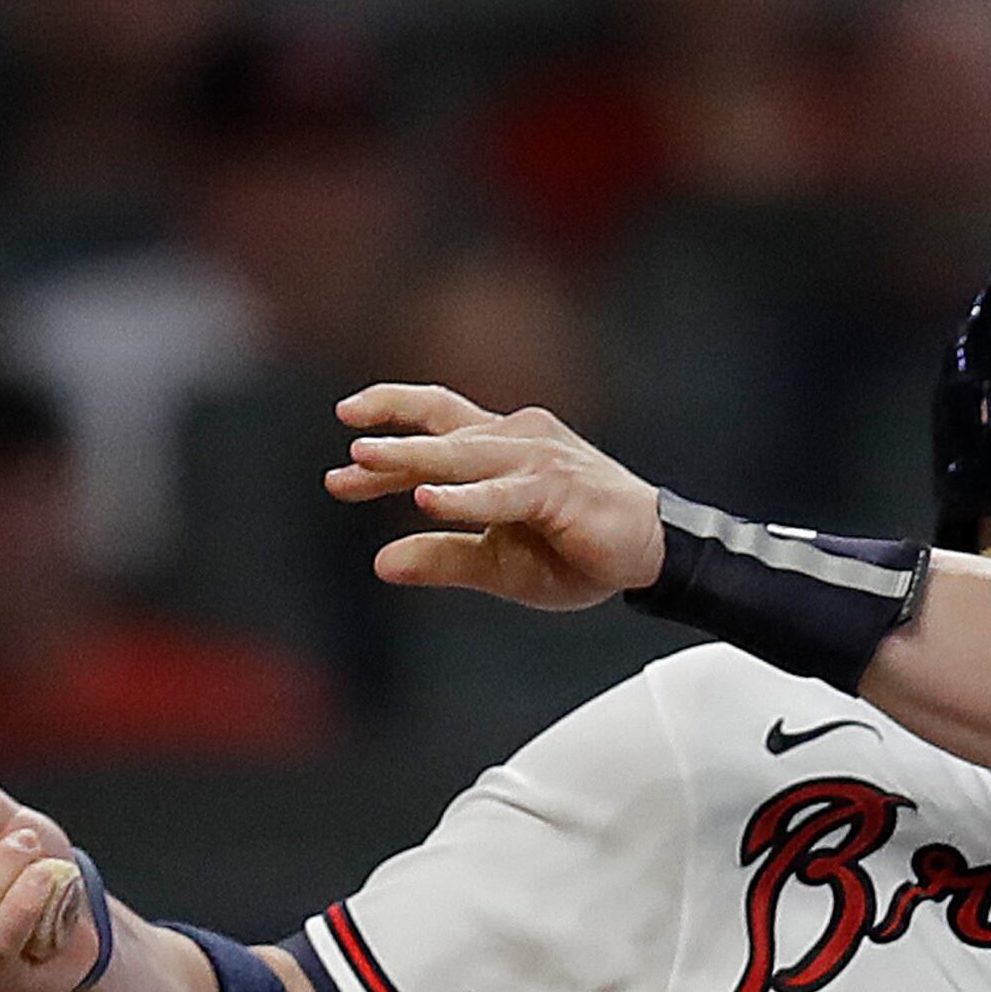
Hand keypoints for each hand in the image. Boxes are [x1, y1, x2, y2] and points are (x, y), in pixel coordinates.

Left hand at [325, 383, 668, 610]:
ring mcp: (538, 459)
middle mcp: (516, 440)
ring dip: (412, 456)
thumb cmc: (575, 550)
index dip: (386, 454)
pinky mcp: (558, 490)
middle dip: (389, 435)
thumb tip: (380, 564)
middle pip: (441, 427)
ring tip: (364, 459)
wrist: (650, 554)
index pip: (433, 437)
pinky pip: (502, 493)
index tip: (340, 475)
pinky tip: (426, 499)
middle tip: (346, 443)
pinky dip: (464, 497)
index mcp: (499, 450)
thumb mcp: (496, 563)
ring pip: (463, 453)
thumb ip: (442, 559)